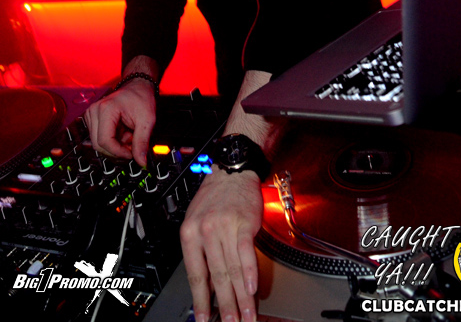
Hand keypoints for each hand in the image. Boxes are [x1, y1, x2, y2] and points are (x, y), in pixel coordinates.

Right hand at [84, 79, 155, 165]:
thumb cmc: (141, 98)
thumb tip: (141, 162)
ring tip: (129, 134)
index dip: (118, 152)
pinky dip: (112, 141)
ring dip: (115, 145)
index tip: (131, 154)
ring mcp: (91, 115)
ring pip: (99, 144)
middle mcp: (94, 111)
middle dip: (117, 150)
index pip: (104, 141)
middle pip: (99, 145)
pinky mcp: (93, 120)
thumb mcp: (147, 120)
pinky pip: (99, 139)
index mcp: (106, 109)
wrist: (138, 86)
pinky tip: (123, 132)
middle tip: (132, 145)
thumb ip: (142, 142)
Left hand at [180, 166, 262, 321]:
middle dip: (224, 306)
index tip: (204, 320)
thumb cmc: (215, 197)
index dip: (200, 301)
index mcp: (189, 233)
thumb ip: (202, 252)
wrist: (232, 170)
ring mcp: (224, 226)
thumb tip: (210, 286)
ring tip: (245, 315)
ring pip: (232, 269)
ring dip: (240, 297)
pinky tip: (252, 289)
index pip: (195, 275)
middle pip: (216, 276)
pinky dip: (250, 273)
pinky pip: (246, 252)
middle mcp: (205, 230)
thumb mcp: (198, 221)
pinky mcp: (244, 222)